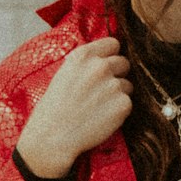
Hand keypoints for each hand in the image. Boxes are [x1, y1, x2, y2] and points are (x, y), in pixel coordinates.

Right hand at [15, 38, 132, 177]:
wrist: (52, 137)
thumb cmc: (53, 108)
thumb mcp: (64, 74)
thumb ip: (86, 64)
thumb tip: (105, 59)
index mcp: (84, 56)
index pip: (113, 43)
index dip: (110, 56)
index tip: (106, 66)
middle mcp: (100, 66)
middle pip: (124, 63)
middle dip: (117, 75)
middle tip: (102, 92)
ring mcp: (113, 84)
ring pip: (127, 85)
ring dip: (118, 94)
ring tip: (98, 108)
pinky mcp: (123, 104)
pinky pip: (128, 103)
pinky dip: (119, 111)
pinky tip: (101, 118)